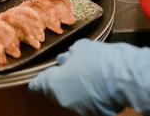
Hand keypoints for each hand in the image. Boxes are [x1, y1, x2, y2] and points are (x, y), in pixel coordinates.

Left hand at [28, 39, 149, 115]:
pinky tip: (97, 85)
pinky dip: (89, 96)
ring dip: (74, 89)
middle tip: (67, 70)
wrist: (123, 76)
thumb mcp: (80, 48)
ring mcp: (80, 109)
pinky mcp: (96, 113)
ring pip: (72, 98)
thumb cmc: (98, 60)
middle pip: (55, 91)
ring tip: (86, 76)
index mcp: (53, 84)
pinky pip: (88, 103)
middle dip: (59, 81)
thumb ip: (69, 55)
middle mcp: (63, 100)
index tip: (34, 82)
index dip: (37, 82)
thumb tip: (66, 58)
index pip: (39, 85)